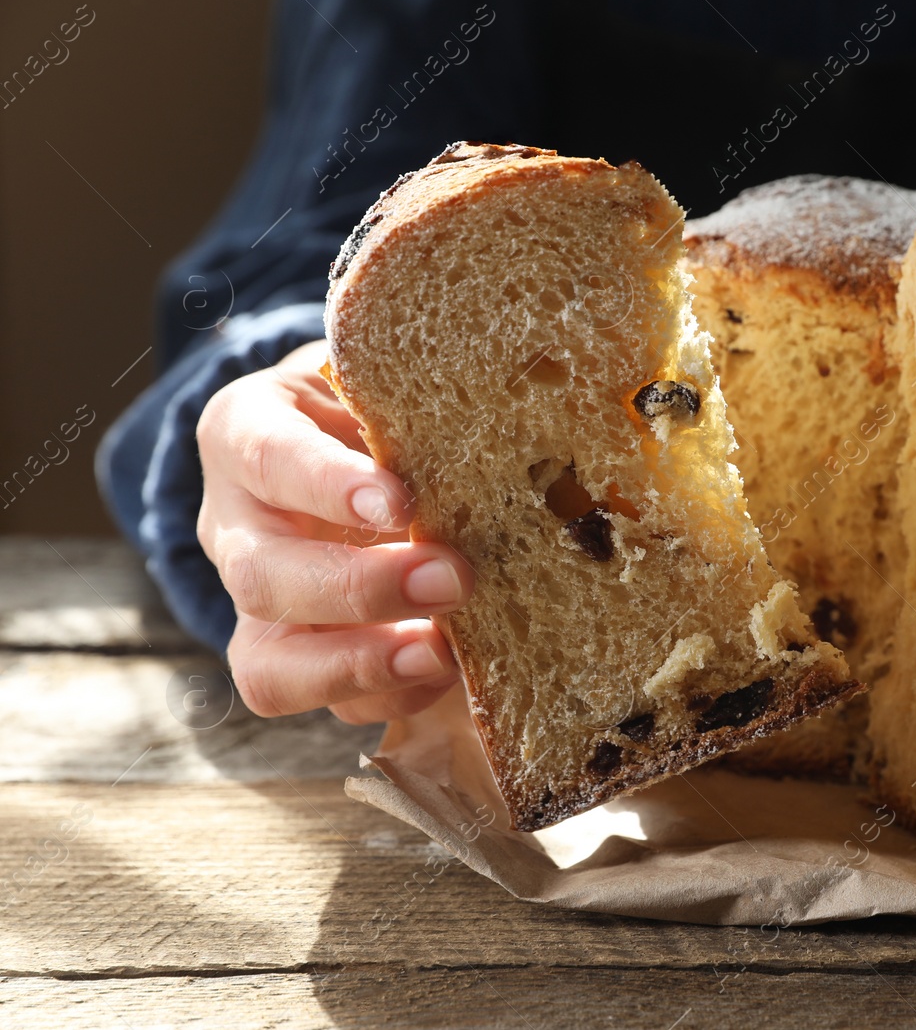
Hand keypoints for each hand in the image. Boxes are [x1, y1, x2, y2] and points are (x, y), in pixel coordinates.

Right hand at [196, 340, 474, 722]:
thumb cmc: (377, 400)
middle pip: (263, 577)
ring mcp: (259, 603)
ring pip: (271, 664)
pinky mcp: (299, 659)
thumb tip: (517, 413)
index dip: (326, 485)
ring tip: (445, 653)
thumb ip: (417, 396)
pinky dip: (393, 694)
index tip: (400, 501)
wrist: (345, 437)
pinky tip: (452, 671)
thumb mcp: (381, 376)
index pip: (266, 457)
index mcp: (244, 432)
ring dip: (364, 666)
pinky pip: (329, 701)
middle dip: (359, 590)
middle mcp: (235, 525)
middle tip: (454, 580)